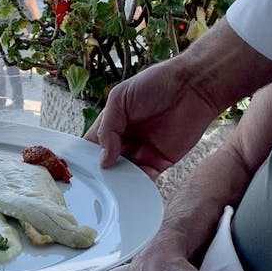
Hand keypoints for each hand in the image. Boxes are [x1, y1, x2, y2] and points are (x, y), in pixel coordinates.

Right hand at [85, 62, 216, 176]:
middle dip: (101, 173)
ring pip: (124, 174)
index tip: (78, 170)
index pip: (93, 145)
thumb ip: (108, 127)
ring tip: (110, 188)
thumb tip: (104, 159)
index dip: (85, 157)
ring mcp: (142, 151)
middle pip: (107, 163)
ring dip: (118, 181)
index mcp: (113, 123)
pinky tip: (129, 188)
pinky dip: (137, 185)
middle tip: (94, 183)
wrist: (193, 86)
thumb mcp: (120, 98)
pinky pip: (145, 178)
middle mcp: (126, 139)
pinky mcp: (161, 161)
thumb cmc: (158, 82)